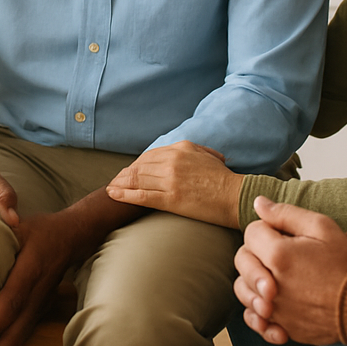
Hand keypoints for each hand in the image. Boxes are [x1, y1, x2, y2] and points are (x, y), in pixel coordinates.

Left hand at [0, 188, 141, 345]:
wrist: (73, 236)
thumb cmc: (40, 229)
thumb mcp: (20, 225)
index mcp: (32, 265)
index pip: (14, 295)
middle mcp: (40, 287)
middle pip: (20, 322)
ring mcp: (44, 299)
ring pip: (25, 331)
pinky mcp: (43, 306)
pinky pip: (28, 330)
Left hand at [106, 141, 241, 227]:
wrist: (236, 196)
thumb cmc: (224, 180)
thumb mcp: (206, 156)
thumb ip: (190, 152)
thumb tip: (179, 152)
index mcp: (181, 148)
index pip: (150, 155)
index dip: (136, 164)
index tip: (129, 171)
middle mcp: (173, 160)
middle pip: (140, 166)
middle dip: (125, 174)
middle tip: (115, 180)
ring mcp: (170, 179)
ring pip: (137, 179)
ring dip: (120, 183)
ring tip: (110, 188)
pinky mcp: (171, 197)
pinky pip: (142, 195)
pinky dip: (125, 194)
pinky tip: (114, 195)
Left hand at [234, 196, 346, 345]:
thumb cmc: (344, 264)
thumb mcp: (322, 227)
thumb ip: (285, 213)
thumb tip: (259, 203)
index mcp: (278, 255)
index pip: (251, 233)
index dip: (266, 228)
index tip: (284, 233)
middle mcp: (271, 285)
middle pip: (242, 261)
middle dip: (256, 252)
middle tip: (279, 253)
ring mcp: (276, 309)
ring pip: (243, 291)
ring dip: (252, 281)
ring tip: (272, 278)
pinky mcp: (284, 327)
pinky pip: (256, 322)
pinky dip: (258, 315)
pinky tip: (270, 307)